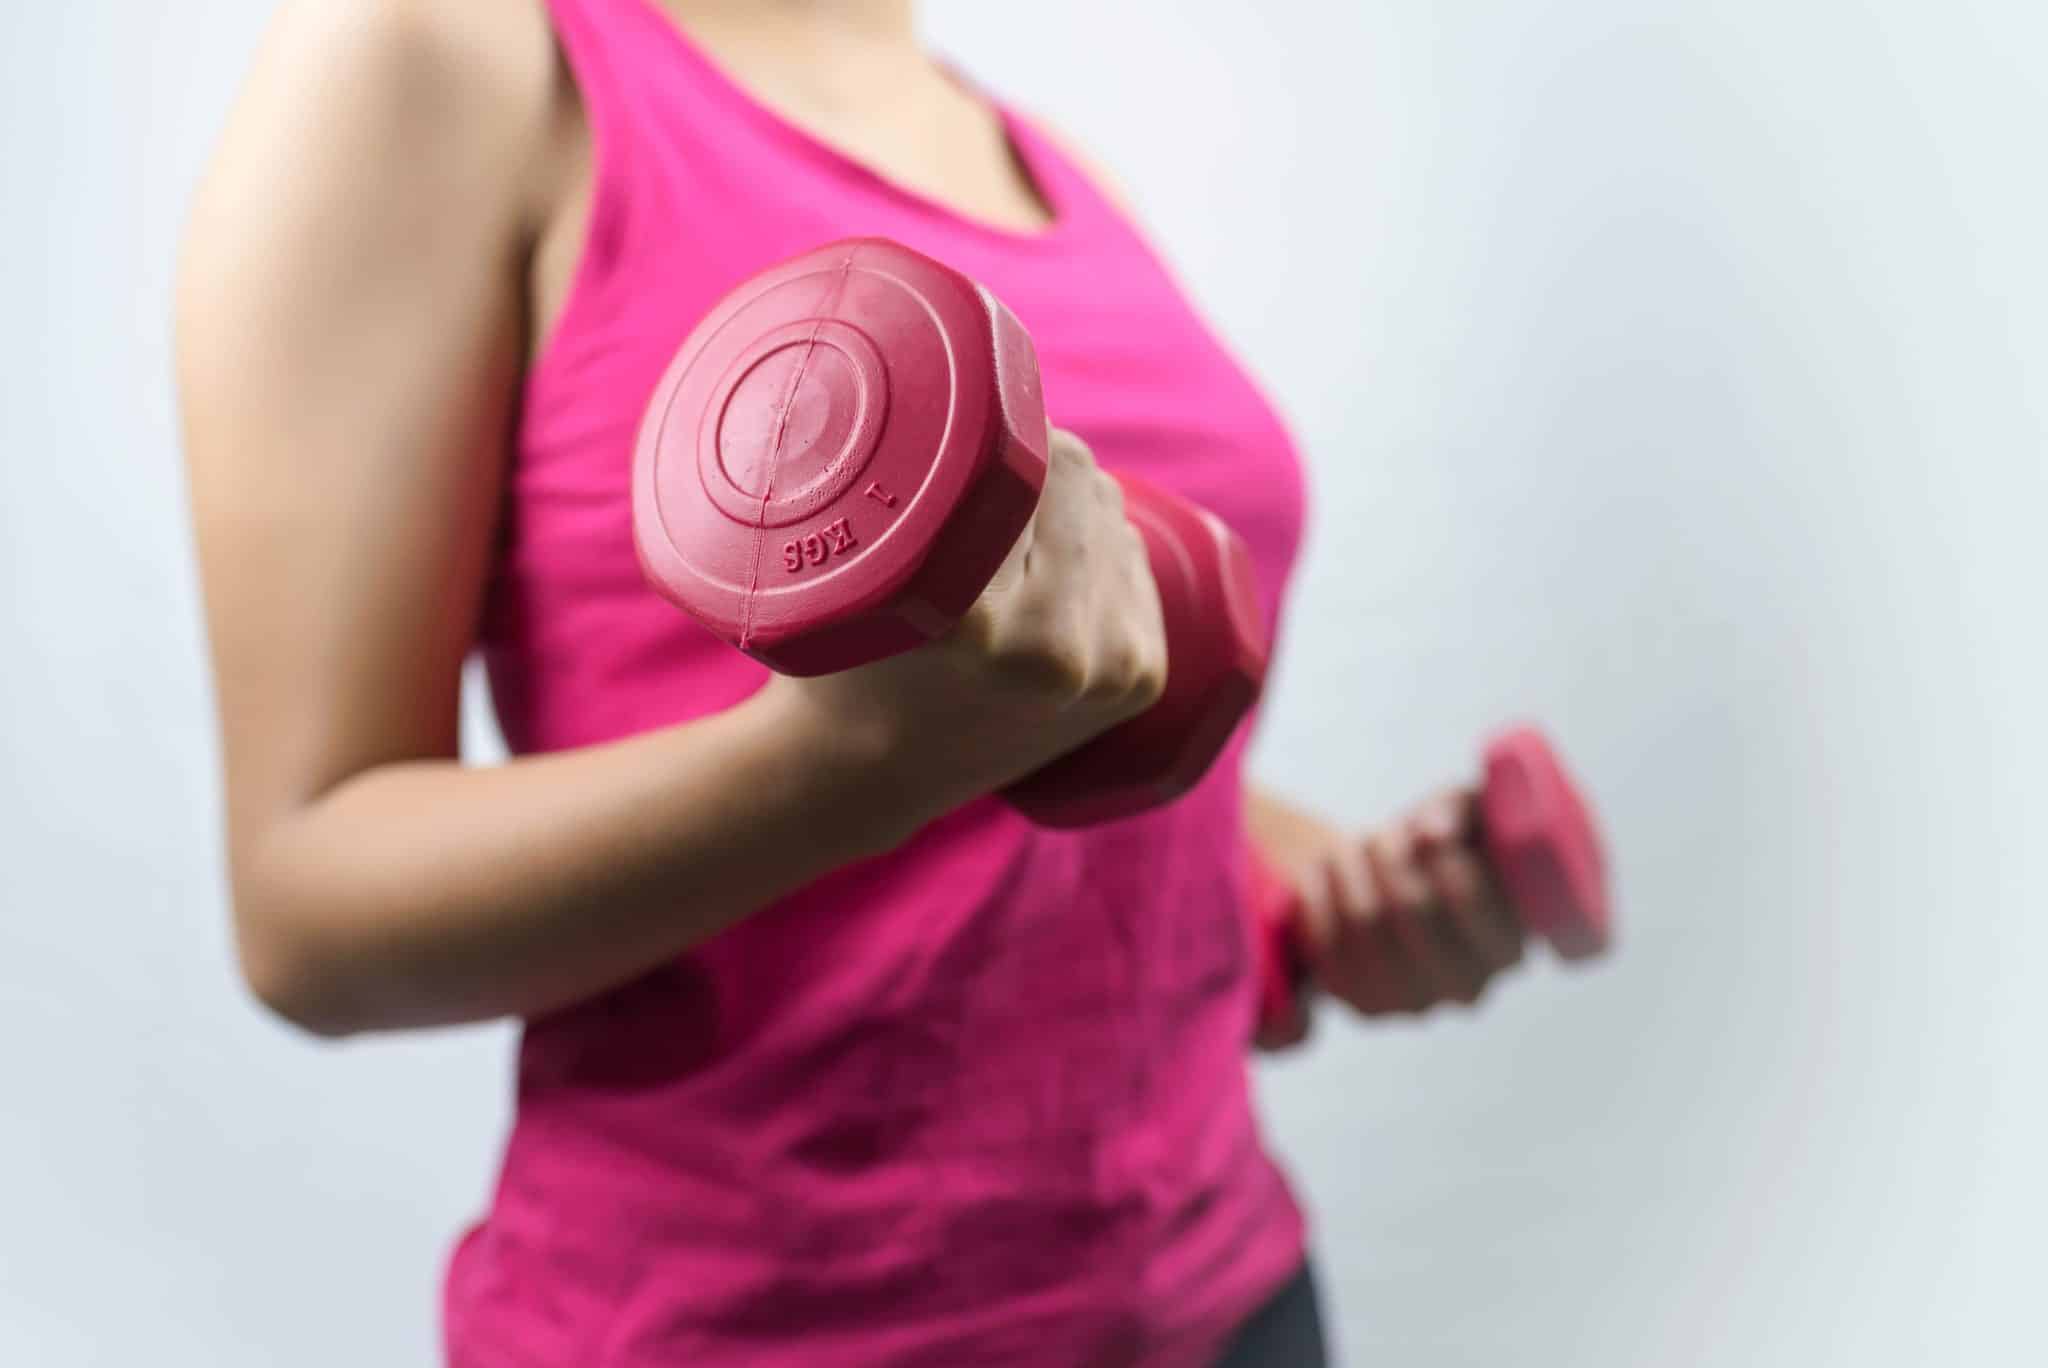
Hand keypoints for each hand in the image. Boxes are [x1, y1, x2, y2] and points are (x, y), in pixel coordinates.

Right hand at [771, 428, 1167, 840]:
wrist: (865, 774)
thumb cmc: (834, 653)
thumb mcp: (845, 563)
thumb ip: (892, 477)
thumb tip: (956, 375)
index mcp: (971, 621)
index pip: (1030, 456)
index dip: (1000, 421)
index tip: (964, 420)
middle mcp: (1055, 652)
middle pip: (1080, 479)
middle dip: (1033, 462)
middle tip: (977, 481)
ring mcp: (1108, 670)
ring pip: (1112, 516)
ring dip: (1069, 507)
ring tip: (1006, 541)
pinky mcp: (1140, 679)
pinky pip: (1136, 564)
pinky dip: (1103, 548)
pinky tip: (1054, 569)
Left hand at [1255, 789, 1526, 1030]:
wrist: (1399, 891)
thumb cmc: (1447, 847)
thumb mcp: (1468, 813)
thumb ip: (1462, 811)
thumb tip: (1433, 832)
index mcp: (1509, 946)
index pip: (1467, 897)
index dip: (1435, 852)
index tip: (1420, 829)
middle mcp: (1470, 987)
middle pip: (1409, 905)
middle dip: (1388, 855)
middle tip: (1383, 834)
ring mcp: (1415, 1004)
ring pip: (1363, 920)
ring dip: (1349, 869)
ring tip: (1353, 848)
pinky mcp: (1365, 1005)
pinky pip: (1325, 942)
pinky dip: (1318, 896)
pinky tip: (1325, 872)